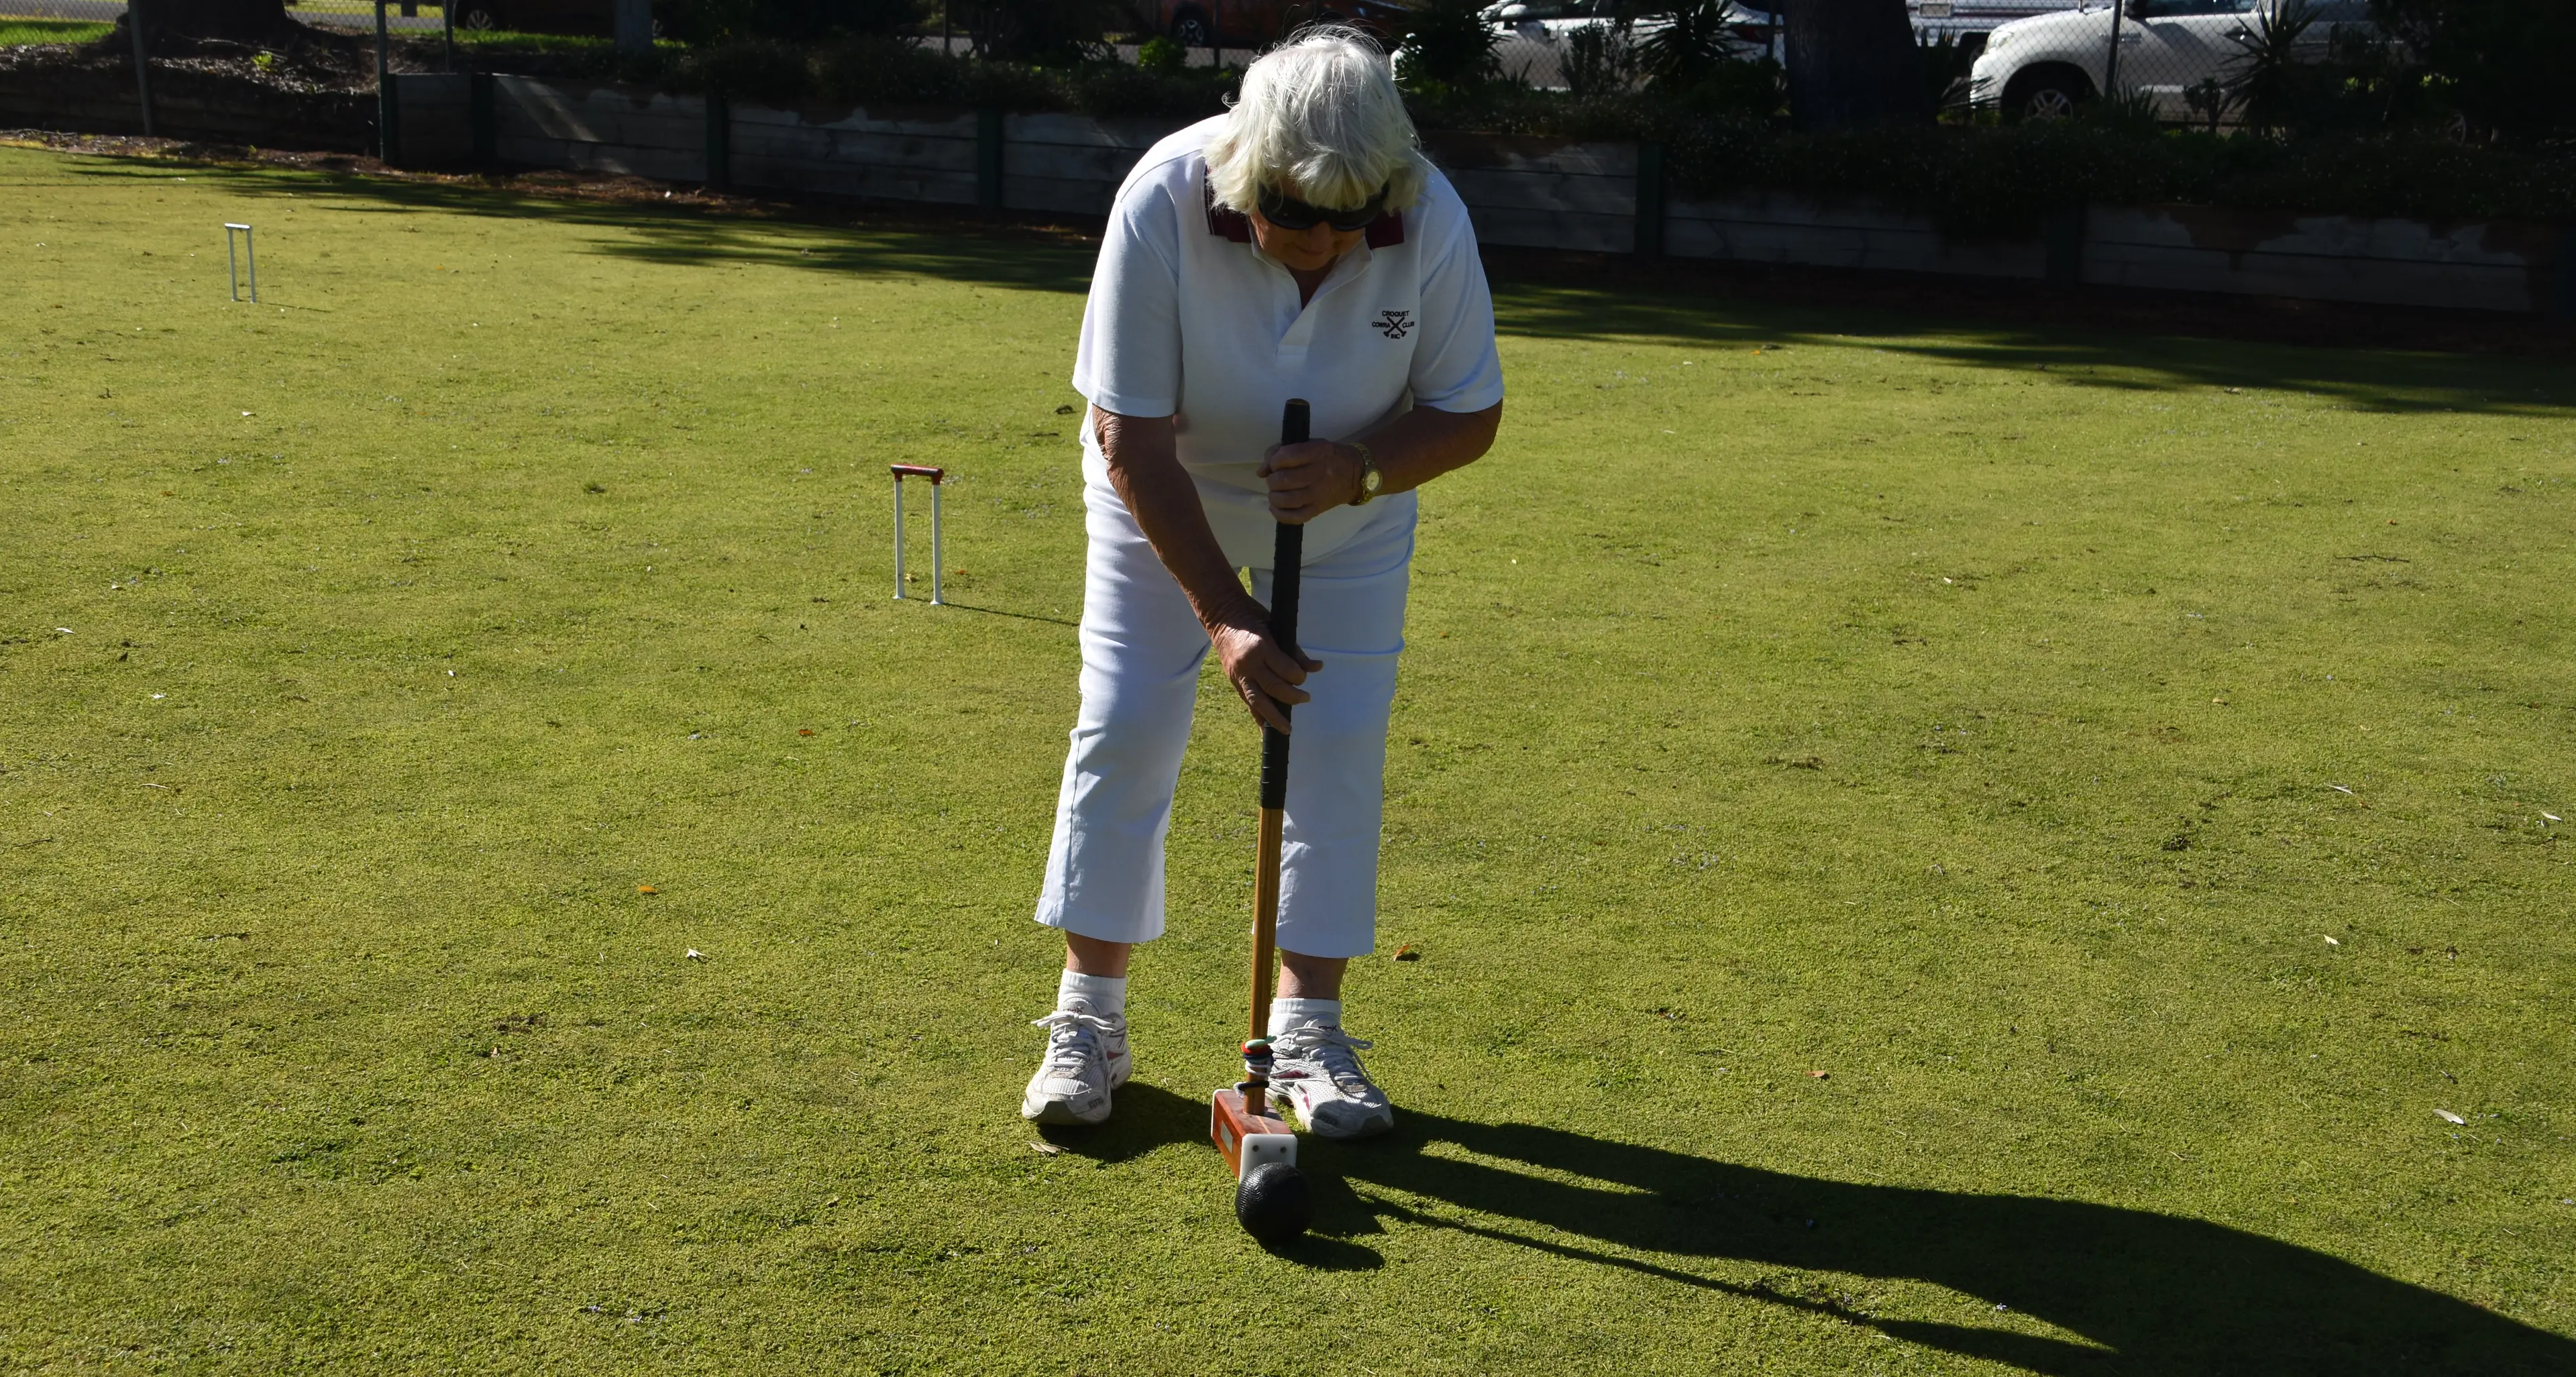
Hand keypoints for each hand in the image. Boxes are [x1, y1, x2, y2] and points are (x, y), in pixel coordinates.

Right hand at [1205, 599, 1321, 731]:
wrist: (1221, 616)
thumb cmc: (1253, 617)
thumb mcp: (1277, 627)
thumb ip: (1295, 650)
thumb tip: (1316, 667)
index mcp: (1262, 646)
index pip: (1285, 670)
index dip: (1299, 677)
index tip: (1304, 677)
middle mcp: (1249, 663)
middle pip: (1273, 688)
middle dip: (1292, 697)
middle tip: (1306, 698)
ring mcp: (1239, 674)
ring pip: (1258, 701)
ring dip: (1274, 717)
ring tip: (1287, 729)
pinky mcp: (1233, 681)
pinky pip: (1247, 702)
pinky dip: (1258, 716)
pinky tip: (1266, 728)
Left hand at [1258, 439, 1361, 525]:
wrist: (1354, 474)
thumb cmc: (1327, 456)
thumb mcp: (1309, 444)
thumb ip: (1282, 451)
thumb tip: (1261, 471)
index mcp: (1317, 452)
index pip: (1287, 456)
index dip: (1274, 461)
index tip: (1276, 464)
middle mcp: (1319, 473)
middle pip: (1283, 480)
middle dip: (1272, 480)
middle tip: (1276, 480)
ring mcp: (1318, 494)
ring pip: (1286, 500)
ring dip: (1274, 496)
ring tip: (1276, 493)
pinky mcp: (1318, 510)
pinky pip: (1294, 517)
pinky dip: (1279, 514)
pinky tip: (1277, 507)